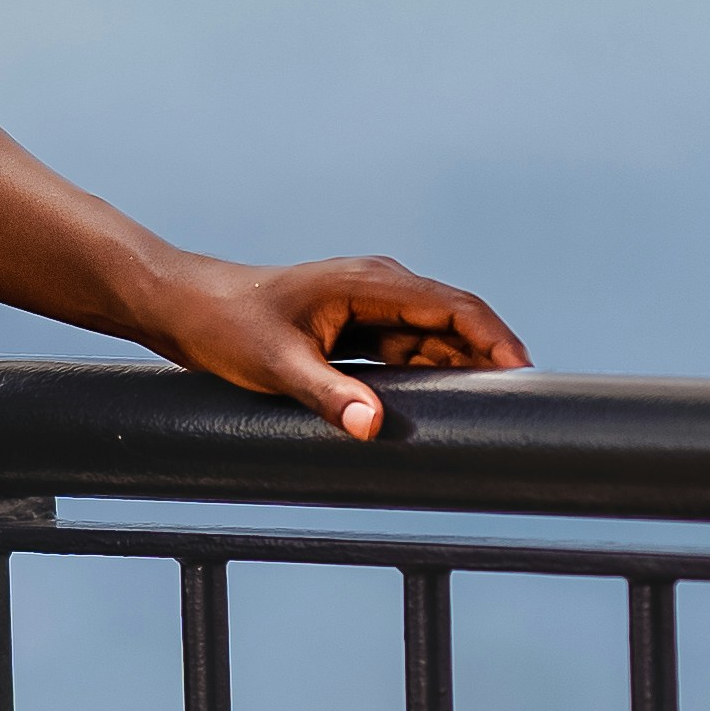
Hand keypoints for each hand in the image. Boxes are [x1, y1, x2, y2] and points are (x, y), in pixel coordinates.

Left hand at [132, 248, 528, 442]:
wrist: (187, 308)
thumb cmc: (227, 326)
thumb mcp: (278, 366)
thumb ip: (329, 395)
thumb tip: (373, 426)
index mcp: (369, 283)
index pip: (455, 306)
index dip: (495, 339)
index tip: (522, 375)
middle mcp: (377, 287)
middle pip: (453, 322)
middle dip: (488, 358)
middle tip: (517, 405)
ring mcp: (367, 306)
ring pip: (432, 337)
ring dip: (460, 368)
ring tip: (489, 412)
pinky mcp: (354, 326)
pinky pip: (406, 349)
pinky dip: (428, 373)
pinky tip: (442, 405)